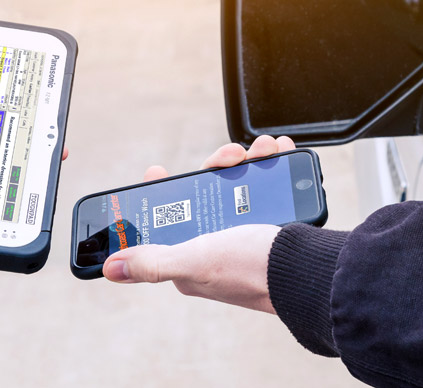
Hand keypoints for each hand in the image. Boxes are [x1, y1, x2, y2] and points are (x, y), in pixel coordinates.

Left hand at [102, 135, 295, 312]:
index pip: (163, 222)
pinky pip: (262, 190)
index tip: (158, 170)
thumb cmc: (252, 271)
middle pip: (201, 196)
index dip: (158, 195)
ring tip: (261, 150)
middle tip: (229, 155)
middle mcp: (213, 246)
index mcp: (189, 259)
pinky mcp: (268, 226)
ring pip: (233, 187)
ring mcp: (241, 234)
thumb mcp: (194, 260)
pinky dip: (268, 169)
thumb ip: (153, 262)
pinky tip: (277, 154)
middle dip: (212, 168)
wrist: (310, 271)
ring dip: (245, 163)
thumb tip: (112, 268)